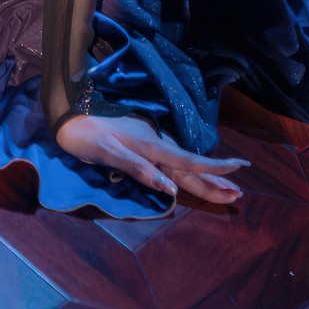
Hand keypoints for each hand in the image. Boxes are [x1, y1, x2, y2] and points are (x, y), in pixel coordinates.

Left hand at [56, 113, 248, 204]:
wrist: (69, 114)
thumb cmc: (85, 136)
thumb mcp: (109, 153)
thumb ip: (140, 170)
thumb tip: (172, 190)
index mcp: (150, 147)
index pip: (188, 162)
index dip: (214, 169)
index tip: (239, 170)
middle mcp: (154, 143)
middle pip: (190, 167)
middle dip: (215, 180)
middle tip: (239, 194)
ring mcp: (149, 141)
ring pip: (182, 164)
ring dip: (204, 176)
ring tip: (226, 187)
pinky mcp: (141, 140)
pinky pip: (171, 159)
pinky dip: (187, 169)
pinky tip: (193, 172)